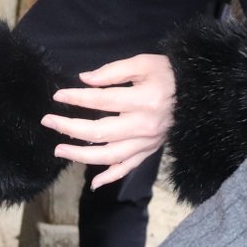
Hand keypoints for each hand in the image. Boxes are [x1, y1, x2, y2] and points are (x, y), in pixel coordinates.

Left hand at [40, 54, 174, 189]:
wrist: (198, 95)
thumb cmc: (170, 75)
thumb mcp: (145, 63)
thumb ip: (114, 71)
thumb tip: (85, 79)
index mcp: (143, 100)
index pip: (102, 101)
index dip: (77, 98)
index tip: (58, 96)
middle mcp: (143, 126)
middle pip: (99, 132)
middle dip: (70, 127)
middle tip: (48, 122)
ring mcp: (146, 143)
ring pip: (108, 156)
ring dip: (81, 155)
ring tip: (59, 150)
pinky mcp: (149, 152)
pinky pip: (127, 169)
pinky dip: (110, 177)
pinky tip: (94, 183)